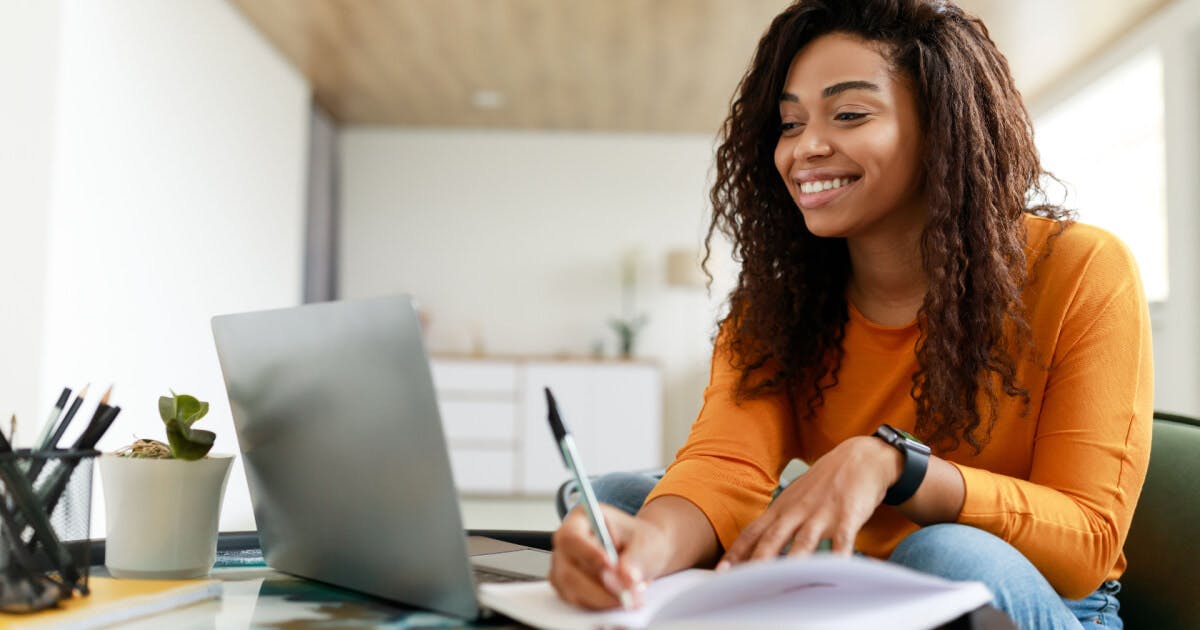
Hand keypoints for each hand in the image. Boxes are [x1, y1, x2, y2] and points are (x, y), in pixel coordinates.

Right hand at [549, 504, 667, 609]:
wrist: (641, 554)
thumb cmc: (639, 541)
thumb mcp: (645, 542)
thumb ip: (635, 559)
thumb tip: (625, 578)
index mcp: (581, 519)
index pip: (572, 538)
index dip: (589, 554)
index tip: (611, 566)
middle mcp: (566, 543)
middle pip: (568, 570)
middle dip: (599, 587)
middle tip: (627, 594)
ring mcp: (563, 566)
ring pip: (571, 590)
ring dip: (602, 599)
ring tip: (630, 598)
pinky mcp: (567, 587)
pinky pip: (577, 602)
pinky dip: (599, 605)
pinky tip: (618, 600)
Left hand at [718, 436, 900, 566]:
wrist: (859, 458)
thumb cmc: (824, 484)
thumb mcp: (794, 501)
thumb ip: (777, 526)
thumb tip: (756, 552)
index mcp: (781, 509)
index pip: (752, 533)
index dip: (736, 553)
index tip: (721, 572)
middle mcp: (796, 512)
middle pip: (772, 539)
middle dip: (756, 562)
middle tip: (742, 582)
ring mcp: (821, 514)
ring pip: (803, 542)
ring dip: (791, 562)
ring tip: (781, 583)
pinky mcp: (847, 516)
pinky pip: (842, 540)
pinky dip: (838, 557)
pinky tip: (835, 571)